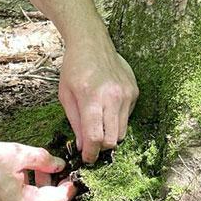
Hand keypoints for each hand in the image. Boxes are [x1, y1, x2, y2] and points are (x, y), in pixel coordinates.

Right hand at [0, 142, 75, 200]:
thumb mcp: (17, 154)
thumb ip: (42, 159)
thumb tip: (60, 164)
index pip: (58, 200)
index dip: (69, 187)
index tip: (74, 174)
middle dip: (57, 187)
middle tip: (58, 169)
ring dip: (44, 188)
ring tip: (38, 167)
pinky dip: (32, 191)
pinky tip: (26, 174)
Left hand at [58, 48, 137, 162]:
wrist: (91, 43)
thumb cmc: (74, 67)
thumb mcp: (66, 94)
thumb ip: (75, 122)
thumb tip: (84, 146)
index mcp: (91, 97)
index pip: (95, 137)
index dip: (91, 153)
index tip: (87, 158)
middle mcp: (112, 97)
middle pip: (112, 139)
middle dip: (100, 146)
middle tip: (91, 141)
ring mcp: (126, 94)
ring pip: (122, 131)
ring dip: (110, 134)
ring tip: (98, 122)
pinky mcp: (135, 92)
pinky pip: (127, 117)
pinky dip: (117, 119)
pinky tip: (107, 105)